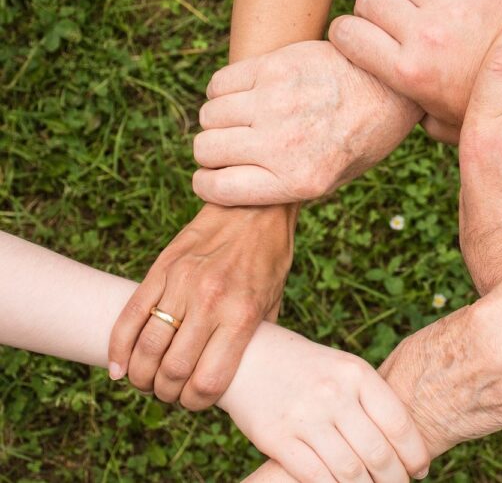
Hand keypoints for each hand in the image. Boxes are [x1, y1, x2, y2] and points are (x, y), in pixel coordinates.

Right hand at [108, 204, 295, 408]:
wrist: (254, 207)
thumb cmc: (269, 259)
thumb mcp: (273, 302)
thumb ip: (254, 339)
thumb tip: (237, 374)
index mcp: (241, 315)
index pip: (208, 381)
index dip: (196, 403)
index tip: (195, 402)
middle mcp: (210, 302)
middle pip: (172, 370)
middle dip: (166, 393)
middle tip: (169, 393)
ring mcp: (181, 283)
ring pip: (146, 347)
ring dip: (141, 375)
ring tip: (146, 381)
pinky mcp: (161, 269)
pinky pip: (130, 315)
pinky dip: (118, 347)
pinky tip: (119, 367)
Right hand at [192, 41, 421, 205]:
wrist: (391, 87)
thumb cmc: (361, 138)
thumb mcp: (332, 180)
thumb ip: (284, 186)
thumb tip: (232, 186)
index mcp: (298, 181)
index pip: (217, 188)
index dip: (207, 184)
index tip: (212, 177)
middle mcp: (282, 144)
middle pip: (206, 149)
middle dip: (211, 152)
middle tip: (230, 146)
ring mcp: (276, 103)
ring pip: (209, 116)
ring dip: (218, 120)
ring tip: (241, 119)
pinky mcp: (274, 67)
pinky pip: (220, 83)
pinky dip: (222, 91)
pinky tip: (244, 94)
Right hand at [218, 323, 429, 482]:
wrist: (247, 357)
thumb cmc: (305, 368)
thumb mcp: (342, 369)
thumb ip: (370, 399)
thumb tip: (404, 443)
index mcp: (356, 373)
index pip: (398, 423)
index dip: (415, 454)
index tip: (420, 470)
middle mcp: (333, 394)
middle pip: (378, 453)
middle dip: (394, 480)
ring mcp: (305, 416)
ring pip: (350, 471)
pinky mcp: (277, 438)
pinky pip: (315, 477)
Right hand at [329, 0, 501, 142]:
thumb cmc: (480, 110)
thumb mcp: (437, 125)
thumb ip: (406, 114)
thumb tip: (382, 108)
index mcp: (407, 73)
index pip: (346, 32)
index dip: (345, 33)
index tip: (355, 37)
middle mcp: (425, 36)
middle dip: (372, 11)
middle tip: (391, 23)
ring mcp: (453, 7)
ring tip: (418, 3)